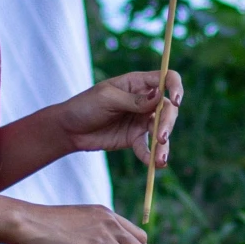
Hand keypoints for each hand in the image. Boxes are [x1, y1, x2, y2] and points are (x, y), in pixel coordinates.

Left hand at [54, 70, 182, 168]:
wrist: (69, 129)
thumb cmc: (85, 106)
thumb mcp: (107, 98)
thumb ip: (134, 100)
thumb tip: (160, 96)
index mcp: (138, 83)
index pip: (166, 79)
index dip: (176, 87)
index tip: (176, 101)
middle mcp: (144, 101)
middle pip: (167, 109)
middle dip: (168, 123)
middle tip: (162, 137)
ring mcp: (141, 120)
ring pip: (161, 129)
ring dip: (163, 144)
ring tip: (160, 159)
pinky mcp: (135, 138)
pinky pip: (147, 147)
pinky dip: (150, 155)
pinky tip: (152, 164)